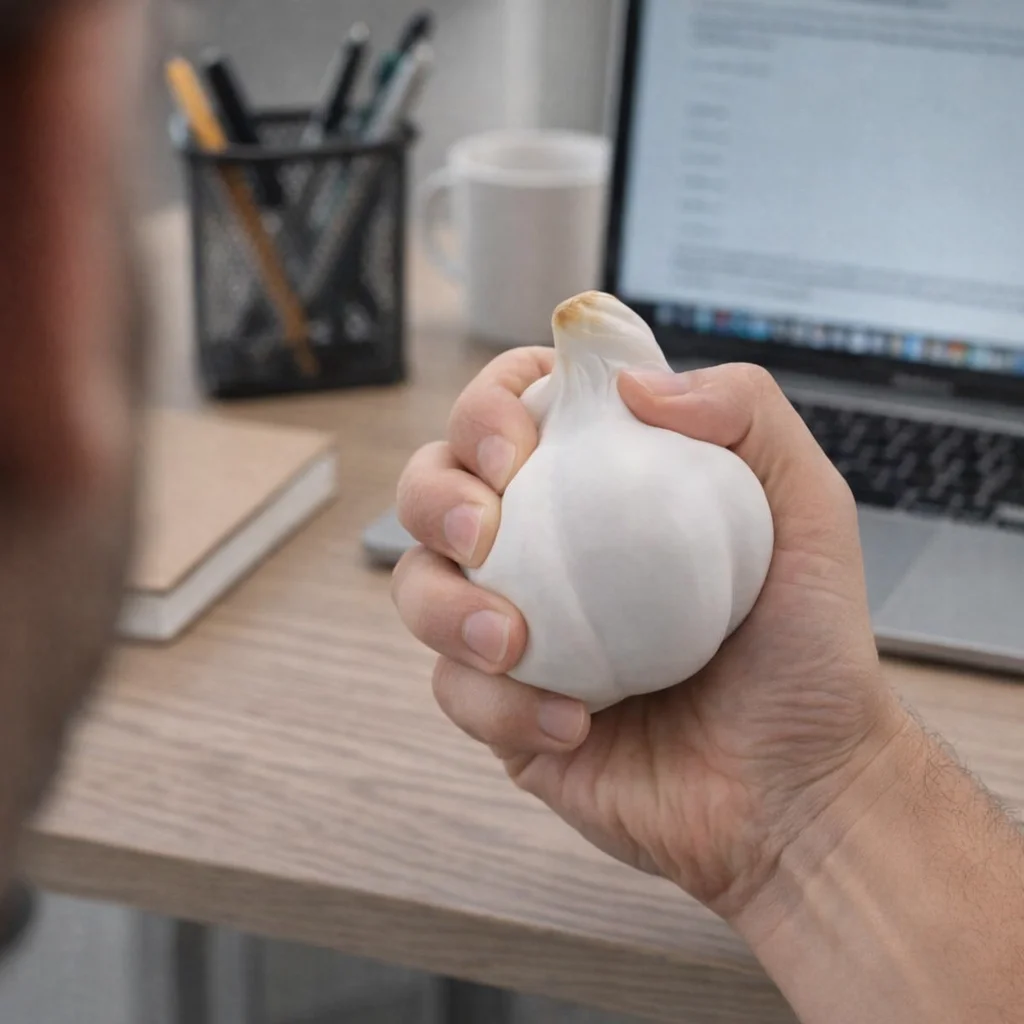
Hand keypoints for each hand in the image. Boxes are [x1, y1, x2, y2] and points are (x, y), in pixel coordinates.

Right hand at [393, 351, 909, 920]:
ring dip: (444, 606)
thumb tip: (632, 383)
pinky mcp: (504, 710)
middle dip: (435, 495)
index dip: (487, 407)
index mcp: (602, 486)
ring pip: (420, 588)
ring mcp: (518, 630)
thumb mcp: (809, 509)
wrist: (799, 790)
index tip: (514, 444)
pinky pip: (456, 691)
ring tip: (513, 643)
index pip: (513, 412)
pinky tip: (572, 725)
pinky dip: (500, 705)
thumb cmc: (808, 650)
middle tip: (484, 530)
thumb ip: (745, 411)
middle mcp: (548, 549)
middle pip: (436, 489)